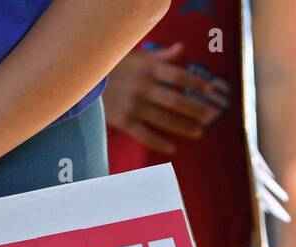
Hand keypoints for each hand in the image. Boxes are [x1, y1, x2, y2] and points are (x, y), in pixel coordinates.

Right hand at [102, 43, 227, 154]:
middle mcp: (142, 88)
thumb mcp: (137, 56)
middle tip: (211, 116)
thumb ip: (161, 55)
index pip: (178, 76)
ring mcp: (133, 106)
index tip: (211, 90)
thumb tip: (182, 48)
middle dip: (196, 109)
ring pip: (164, 119)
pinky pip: (145, 135)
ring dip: (184, 127)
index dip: (196, 83)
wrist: (84, 80)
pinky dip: (159, 142)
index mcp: (148, 69)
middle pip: (175, 100)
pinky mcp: (123, 121)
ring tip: (199, 132)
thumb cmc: (115, 67)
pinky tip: (173, 147)